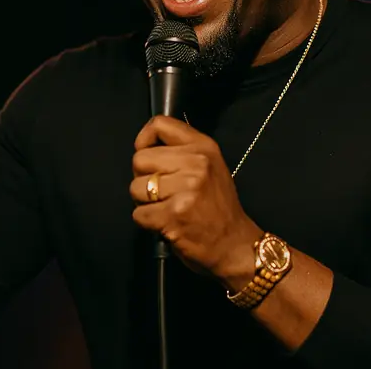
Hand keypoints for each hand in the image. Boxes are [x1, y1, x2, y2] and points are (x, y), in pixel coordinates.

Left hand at [130, 116, 262, 288]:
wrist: (235, 245)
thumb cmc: (218, 208)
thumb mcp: (210, 166)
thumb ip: (182, 151)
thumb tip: (145, 146)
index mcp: (203, 147)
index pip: (159, 125)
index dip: (144, 141)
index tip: (149, 158)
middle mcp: (196, 163)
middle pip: (140, 159)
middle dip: (144, 178)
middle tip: (163, 192)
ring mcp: (186, 189)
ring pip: (136, 188)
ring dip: (145, 202)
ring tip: (166, 208)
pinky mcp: (174, 215)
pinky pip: (138, 213)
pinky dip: (147, 222)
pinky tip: (166, 223)